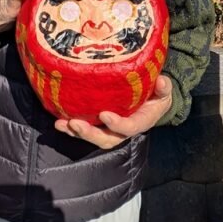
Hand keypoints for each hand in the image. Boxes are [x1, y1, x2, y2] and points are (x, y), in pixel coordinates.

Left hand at [55, 75, 173, 149]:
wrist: (151, 100)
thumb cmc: (157, 95)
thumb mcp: (164, 91)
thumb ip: (164, 88)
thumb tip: (162, 82)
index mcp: (140, 122)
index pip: (128, 128)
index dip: (117, 124)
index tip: (104, 114)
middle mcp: (123, 130)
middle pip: (106, 139)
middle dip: (90, 134)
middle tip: (75, 123)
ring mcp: (110, 129)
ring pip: (93, 136)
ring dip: (76, 132)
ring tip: (62, 124)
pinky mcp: (99, 124)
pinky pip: (85, 129)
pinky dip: (70, 128)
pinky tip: (58, 121)